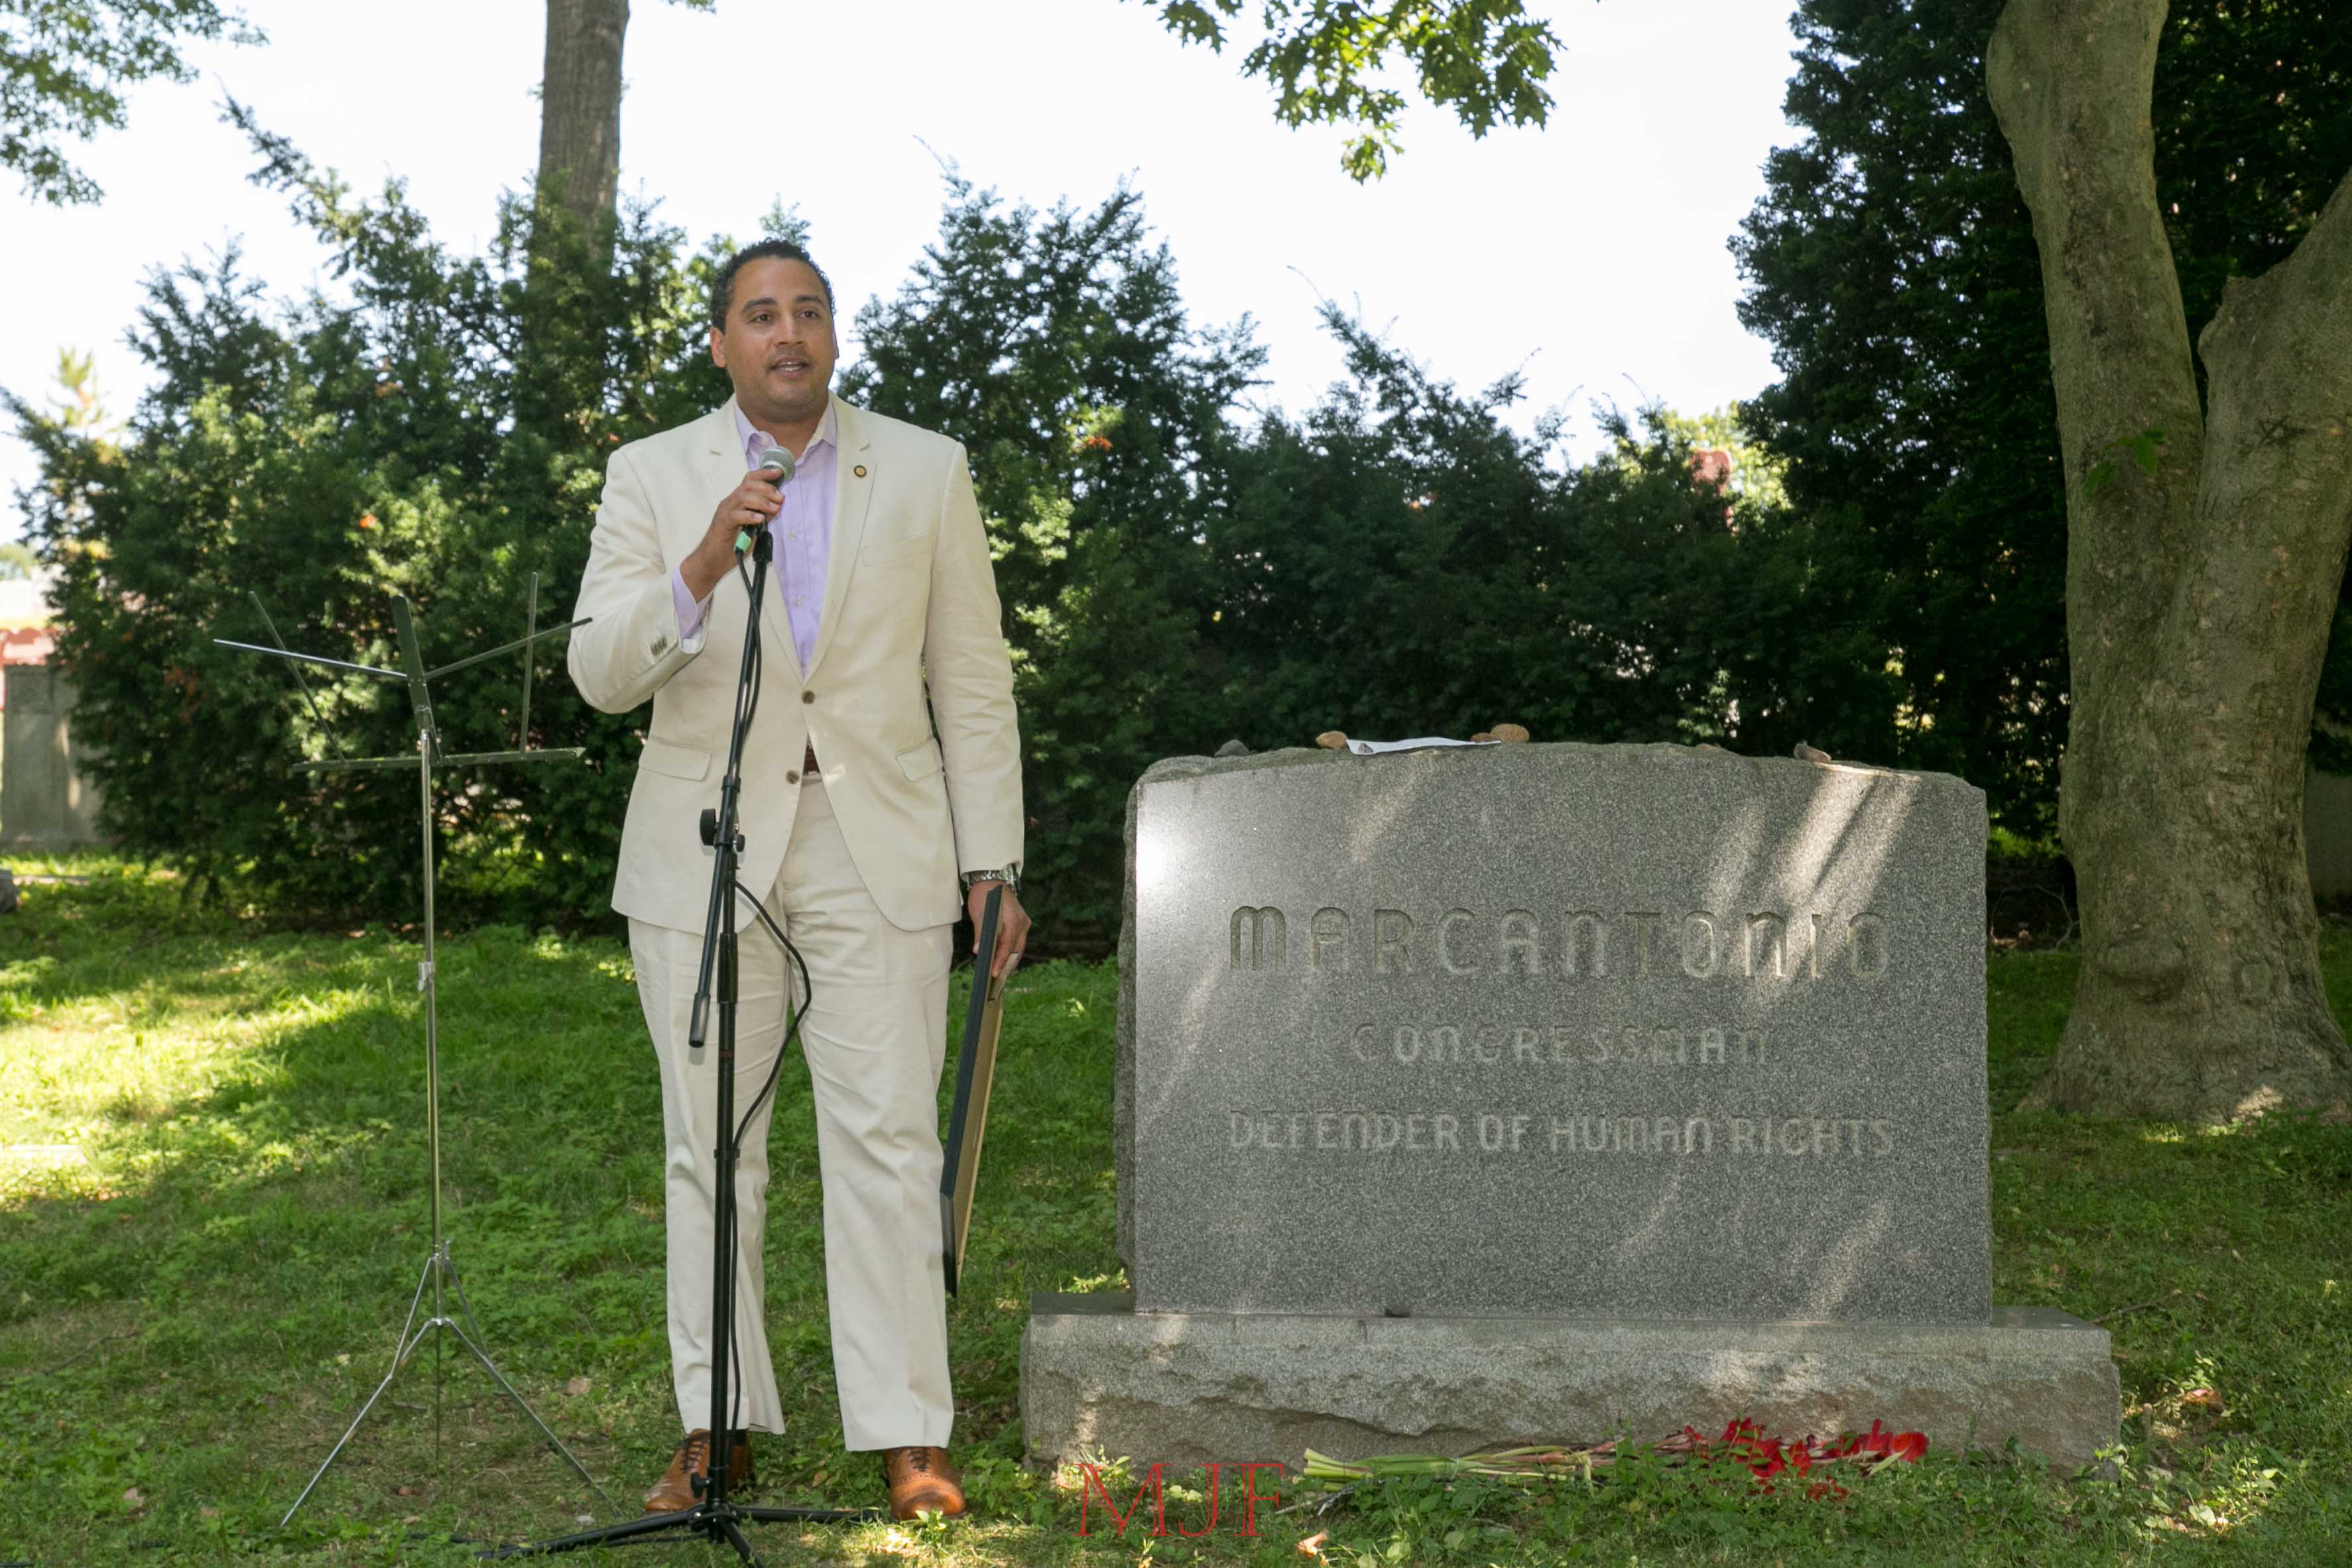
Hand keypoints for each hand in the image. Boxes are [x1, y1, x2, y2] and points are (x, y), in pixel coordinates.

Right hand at [681, 472, 783, 600]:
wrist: (712, 560)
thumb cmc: (731, 544)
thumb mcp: (752, 528)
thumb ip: (762, 515)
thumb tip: (777, 506)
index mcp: (737, 501)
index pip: (749, 480)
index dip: (764, 474)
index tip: (778, 472)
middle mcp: (730, 503)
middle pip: (748, 486)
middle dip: (767, 489)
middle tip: (780, 498)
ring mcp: (725, 512)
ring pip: (742, 497)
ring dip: (761, 501)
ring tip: (773, 509)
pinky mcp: (722, 525)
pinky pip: (735, 516)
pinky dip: (749, 515)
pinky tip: (760, 519)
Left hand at [966, 881, 1031, 979]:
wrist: (992, 879)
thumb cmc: (984, 896)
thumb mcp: (979, 914)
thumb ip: (981, 933)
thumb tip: (978, 951)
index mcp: (1013, 920)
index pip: (1007, 947)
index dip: (1000, 961)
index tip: (993, 973)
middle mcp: (1022, 922)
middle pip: (1016, 950)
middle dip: (1007, 965)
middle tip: (997, 979)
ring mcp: (1024, 922)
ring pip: (1019, 946)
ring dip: (1010, 959)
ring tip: (1000, 973)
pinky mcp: (1021, 922)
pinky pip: (1018, 940)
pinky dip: (1011, 950)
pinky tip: (1002, 959)